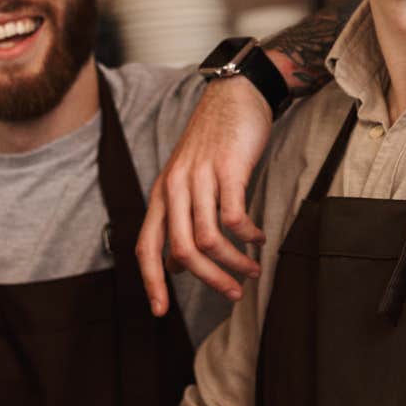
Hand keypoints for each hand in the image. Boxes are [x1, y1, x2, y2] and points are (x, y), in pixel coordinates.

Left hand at [137, 77, 271, 313]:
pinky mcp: (227, 168)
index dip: (151, 283)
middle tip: (232, 293)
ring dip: (233, 262)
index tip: (160, 312)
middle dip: (208, 280)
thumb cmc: (214, 141)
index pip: (146, 247)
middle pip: (181, 250)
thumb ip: (178, 218)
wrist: (235, 94)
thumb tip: (175, 265)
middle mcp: (174, 187)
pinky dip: (247, 235)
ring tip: (252, 269)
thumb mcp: (187, 179)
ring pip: (207, 238)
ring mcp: (199, 177)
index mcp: (161, 194)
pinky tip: (258, 237)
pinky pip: (233, 217)